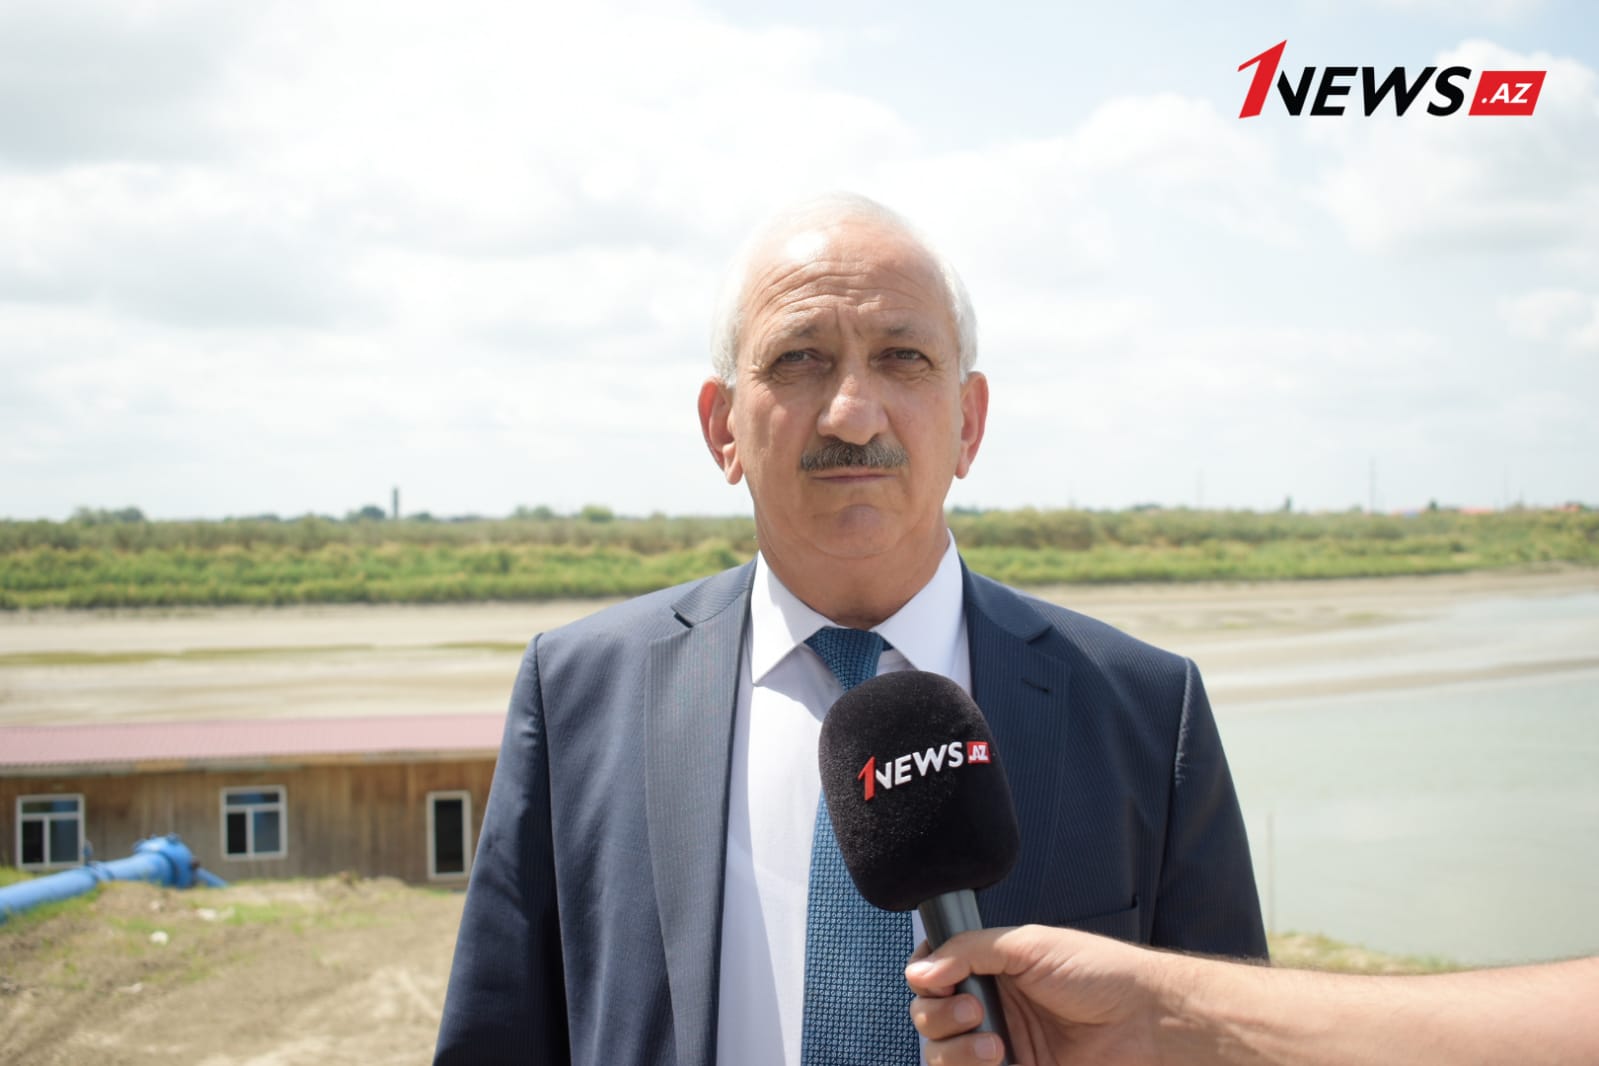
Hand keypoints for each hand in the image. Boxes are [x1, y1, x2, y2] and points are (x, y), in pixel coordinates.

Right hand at [905, 925, 1170, 1065]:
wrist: (1147, 1021)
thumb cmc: (1100, 973)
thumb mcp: (1029, 946)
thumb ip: (969, 951)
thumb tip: (920, 972)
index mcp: (991, 971)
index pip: (934, 978)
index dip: (925, 980)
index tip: (933, 980)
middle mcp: (991, 1010)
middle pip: (928, 1021)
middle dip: (937, 1018)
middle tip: (973, 1011)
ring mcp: (1001, 1049)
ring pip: (941, 1059)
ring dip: (953, 1053)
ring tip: (994, 1048)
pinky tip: (998, 1062)